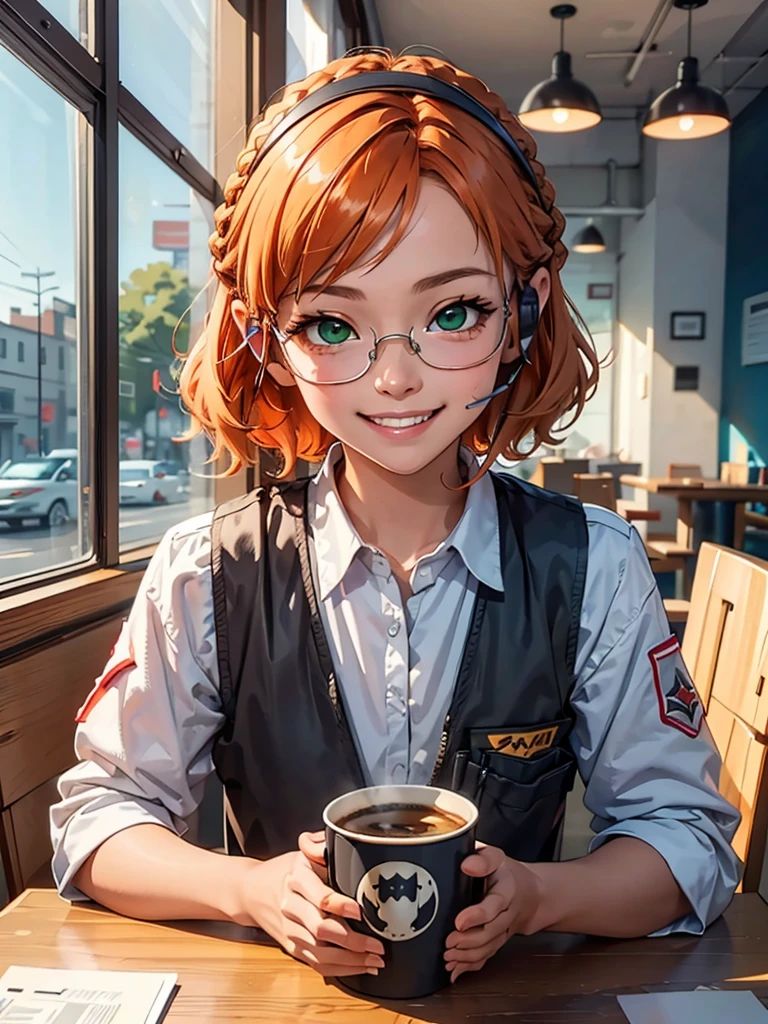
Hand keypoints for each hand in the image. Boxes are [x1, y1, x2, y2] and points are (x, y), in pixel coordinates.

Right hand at [240, 832, 384, 977]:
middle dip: (352, 941)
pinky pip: (316, 964)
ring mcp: (290, 930)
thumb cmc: (285, 871)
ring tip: (375, 959)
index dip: (340, 905)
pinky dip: (341, 969)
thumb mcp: (302, 853)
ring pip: (321, 953)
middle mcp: (291, 906)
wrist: (252, 891)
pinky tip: (361, 966)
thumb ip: (320, 846)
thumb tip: (339, 838)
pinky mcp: (292, 947)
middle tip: (378, 943)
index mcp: (297, 878)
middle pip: (321, 929)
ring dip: (351, 960)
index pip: (319, 896)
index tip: (360, 910)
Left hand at [444, 844, 541, 982]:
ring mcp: (504, 930)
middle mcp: (507, 913)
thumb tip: (467, 864)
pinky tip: (455, 969)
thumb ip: (483, 858)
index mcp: (507, 889)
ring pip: (489, 947)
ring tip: (448, 956)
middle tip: (448, 942)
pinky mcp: (498, 941)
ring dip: (468, 955)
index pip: (495, 904)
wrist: (531, 893)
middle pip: (491, 931)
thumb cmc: (506, 873)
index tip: (459, 922)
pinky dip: (471, 965)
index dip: (478, 915)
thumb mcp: (496, 856)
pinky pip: (487, 955)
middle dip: (468, 940)